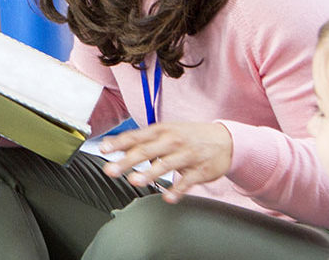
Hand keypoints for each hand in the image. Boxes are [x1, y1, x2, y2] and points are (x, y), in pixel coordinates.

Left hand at [99, 122, 232, 202]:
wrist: (226, 140)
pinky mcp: (200, 170)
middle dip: (127, 161)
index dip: (118, 143)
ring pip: (166, 164)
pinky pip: (187, 182)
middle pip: (146, 150)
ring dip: (150, 173)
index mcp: (161, 131)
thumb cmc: (189, 136)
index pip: (136, 136)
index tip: (103, 149)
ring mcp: (187, 155)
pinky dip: (177, 190)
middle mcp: (172, 141)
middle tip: (111, 170)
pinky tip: (167, 198)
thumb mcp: (165, 132)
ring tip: (135, 181)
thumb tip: (111, 144)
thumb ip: (139, 139)